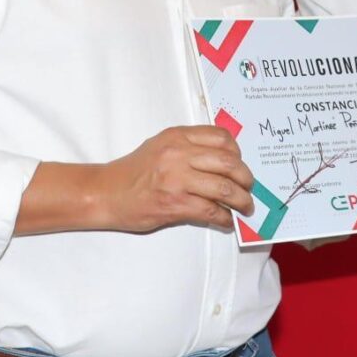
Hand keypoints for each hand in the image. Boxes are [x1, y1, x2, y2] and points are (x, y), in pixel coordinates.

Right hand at [96, 125, 254, 232]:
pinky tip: (226, 220)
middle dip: (246, 178)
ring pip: (224, 187)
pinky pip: (210, 210)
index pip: (221, 137)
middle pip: (228, 162)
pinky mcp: (174, 204)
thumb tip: (224, 160)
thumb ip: (189, 147)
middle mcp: (178, 154)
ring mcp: (176, 179)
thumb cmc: (135, 171)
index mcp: (178, 136)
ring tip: (245, 207)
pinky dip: (224, 218)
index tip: (241, 164)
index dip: (238, 152)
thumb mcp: (161, 146)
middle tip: (249, 188)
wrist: (106, 193)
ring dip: (241, 200)